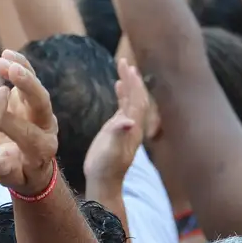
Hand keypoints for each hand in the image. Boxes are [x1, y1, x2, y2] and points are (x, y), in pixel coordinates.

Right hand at [0, 51, 59, 194]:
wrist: (32, 165)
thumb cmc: (19, 174)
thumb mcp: (13, 179)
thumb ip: (7, 171)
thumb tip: (3, 160)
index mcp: (42, 148)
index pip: (26, 132)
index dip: (7, 123)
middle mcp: (47, 126)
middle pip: (41, 103)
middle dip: (28, 86)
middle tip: (11, 71)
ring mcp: (42, 111)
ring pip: (36, 87)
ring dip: (22, 71)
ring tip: (4, 59)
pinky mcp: (35, 99)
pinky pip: (31, 79)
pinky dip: (21, 65)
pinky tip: (7, 53)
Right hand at [83, 58, 147, 192]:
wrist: (104, 181)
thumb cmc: (106, 167)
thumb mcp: (111, 151)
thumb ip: (118, 134)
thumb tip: (127, 120)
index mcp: (134, 128)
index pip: (137, 100)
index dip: (133, 83)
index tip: (127, 67)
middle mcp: (133, 125)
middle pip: (137, 97)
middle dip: (132, 79)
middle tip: (124, 61)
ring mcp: (126, 127)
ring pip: (131, 100)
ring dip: (129, 84)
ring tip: (124, 67)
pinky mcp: (118, 129)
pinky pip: (123, 106)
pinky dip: (122, 94)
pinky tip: (117, 85)